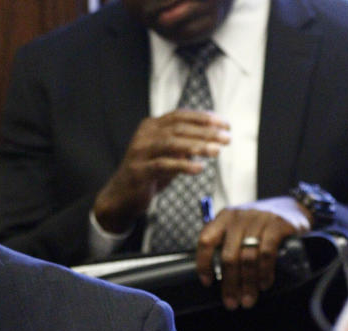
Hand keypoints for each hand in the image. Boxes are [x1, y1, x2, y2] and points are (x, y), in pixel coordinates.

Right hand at [93, 110, 229, 232]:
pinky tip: (199, 169)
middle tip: (226, 139)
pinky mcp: (138, 171)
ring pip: (171, 143)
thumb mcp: (169, 156)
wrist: (121, 196)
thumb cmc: (148, 174)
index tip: (224, 124)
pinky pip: (163, 165)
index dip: (203, 118)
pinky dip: (183, 166)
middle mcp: (143, 136)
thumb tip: (213, 138)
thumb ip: (185, 146)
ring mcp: (139, 152)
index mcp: (151, 127)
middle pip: (178, 128)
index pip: (180, 116)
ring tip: (216, 151)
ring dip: (197, 146)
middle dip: (205, 132)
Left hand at [195, 196, 310, 309]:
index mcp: (224, 218)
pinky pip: (267, 253)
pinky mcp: (278, 224)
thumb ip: (227, 245)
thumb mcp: (240, 229)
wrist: (293, 209)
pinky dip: (264, 272)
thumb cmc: (261, 225)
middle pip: (228, 255)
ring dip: (248, 283)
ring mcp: (259, 219)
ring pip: (247, 257)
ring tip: (249, 300)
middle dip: (230, 283)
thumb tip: (217, 279)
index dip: (203, 264)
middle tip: (232, 303)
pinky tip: (264, 284)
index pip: (206, 240)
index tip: (207, 283)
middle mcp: (239, 217)